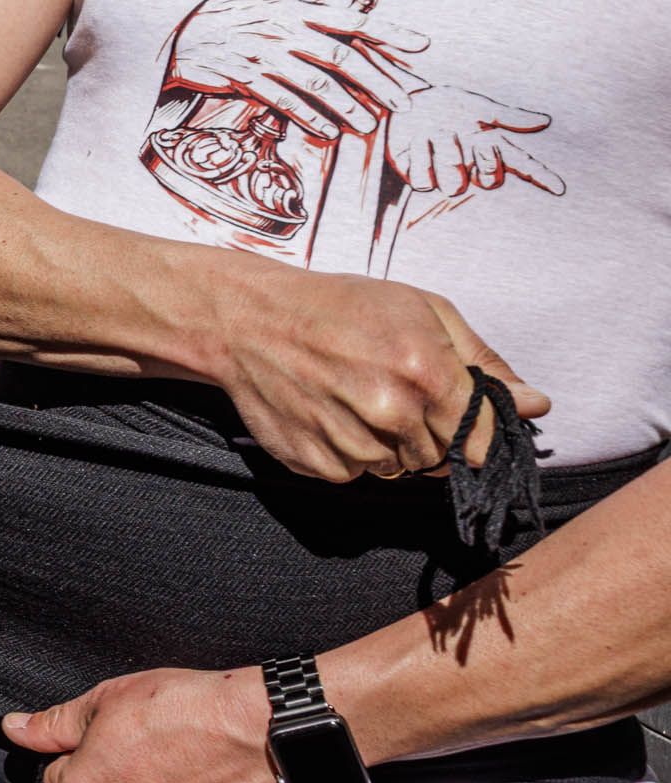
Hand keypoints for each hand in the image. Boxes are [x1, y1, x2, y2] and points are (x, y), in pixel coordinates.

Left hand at [2, 665, 288, 782]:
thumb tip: (16, 729)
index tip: (108, 736)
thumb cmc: (186, 710)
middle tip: (144, 746)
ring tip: (176, 765)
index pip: (57, 779)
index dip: (80, 754)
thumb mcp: (107, 700)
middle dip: (109, 780)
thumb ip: (54, 724)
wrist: (264, 735)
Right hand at [163, 0, 426, 141]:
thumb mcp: (268, 4)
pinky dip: (309, 117)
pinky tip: (329, 130)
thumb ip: (306, 4)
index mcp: (295, 10)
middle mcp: (284, 30)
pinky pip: (284, 101)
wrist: (184, 36)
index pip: (351, 19)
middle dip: (376, 81)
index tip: (421, 46)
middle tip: (402, 103)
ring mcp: (265, 55)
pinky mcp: (246, 78)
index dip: (389, 33)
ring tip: (369, 125)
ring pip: (315, 83)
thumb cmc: (233, 20)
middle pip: (340, 56)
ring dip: (347, 107)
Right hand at [217, 270, 546, 481]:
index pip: (480, 442)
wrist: (245, 318)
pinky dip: (345, 454)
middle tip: (388, 393)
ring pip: (395, 471)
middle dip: (424, 434)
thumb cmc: (338, 306)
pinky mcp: (313, 460)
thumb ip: (482, 360)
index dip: (470, 433)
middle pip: (438, 460)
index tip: (451, 416)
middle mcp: (390, 410)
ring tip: (353, 400)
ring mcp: (349, 440)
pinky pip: (352, 476)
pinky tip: (327, 414)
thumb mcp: (420, 309)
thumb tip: (536, 405)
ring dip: (385, 446)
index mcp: (426, 370)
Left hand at [384, 83, 561, 200]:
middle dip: (481, 159)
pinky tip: (416, 144)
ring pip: (455, 185)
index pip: (521, 165)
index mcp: (491, 147)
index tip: (561, 188)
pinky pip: (424, 183)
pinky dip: (419, 158)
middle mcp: (472, 166)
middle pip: (491, 182)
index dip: (541, 177)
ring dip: (444, 154)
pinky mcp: (420, 180)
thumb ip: (507, 117)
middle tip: (465, 136)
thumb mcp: (475, 106)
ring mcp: (447, 175)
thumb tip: (546, 120)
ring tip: (434, 134)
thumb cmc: (444, 106)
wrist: (404, 104)